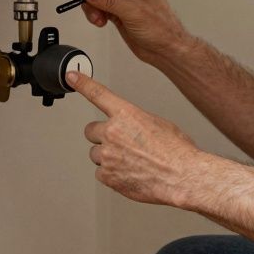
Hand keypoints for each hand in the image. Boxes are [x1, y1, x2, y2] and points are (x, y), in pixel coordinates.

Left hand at [70, 70, 201, 206]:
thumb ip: (137, 121)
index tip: (72, 77)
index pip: (98, 94)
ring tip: (131, 162)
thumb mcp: (159, 124)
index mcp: (126, 114)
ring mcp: (108, 154)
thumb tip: (131, 128)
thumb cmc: (176, 151)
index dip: (82, 83)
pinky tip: (130, 174)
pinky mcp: (107, 175)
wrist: (181, 176)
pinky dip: (112, 175)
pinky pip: (101, 173)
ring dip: (108, 157)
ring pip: (96, 154)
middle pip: (91, 131)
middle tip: (120, 144)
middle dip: (102, 136)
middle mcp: (112, 132)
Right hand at [73, 0, 195, 70]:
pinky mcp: (116, 9)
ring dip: (92, 5)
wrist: (164, 48)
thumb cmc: (162, 28)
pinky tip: (101, 21)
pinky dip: (94, 12)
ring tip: (98, 17)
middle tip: (89, 3)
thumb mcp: (134, 12)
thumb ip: (109, 0)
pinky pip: (97, 5)